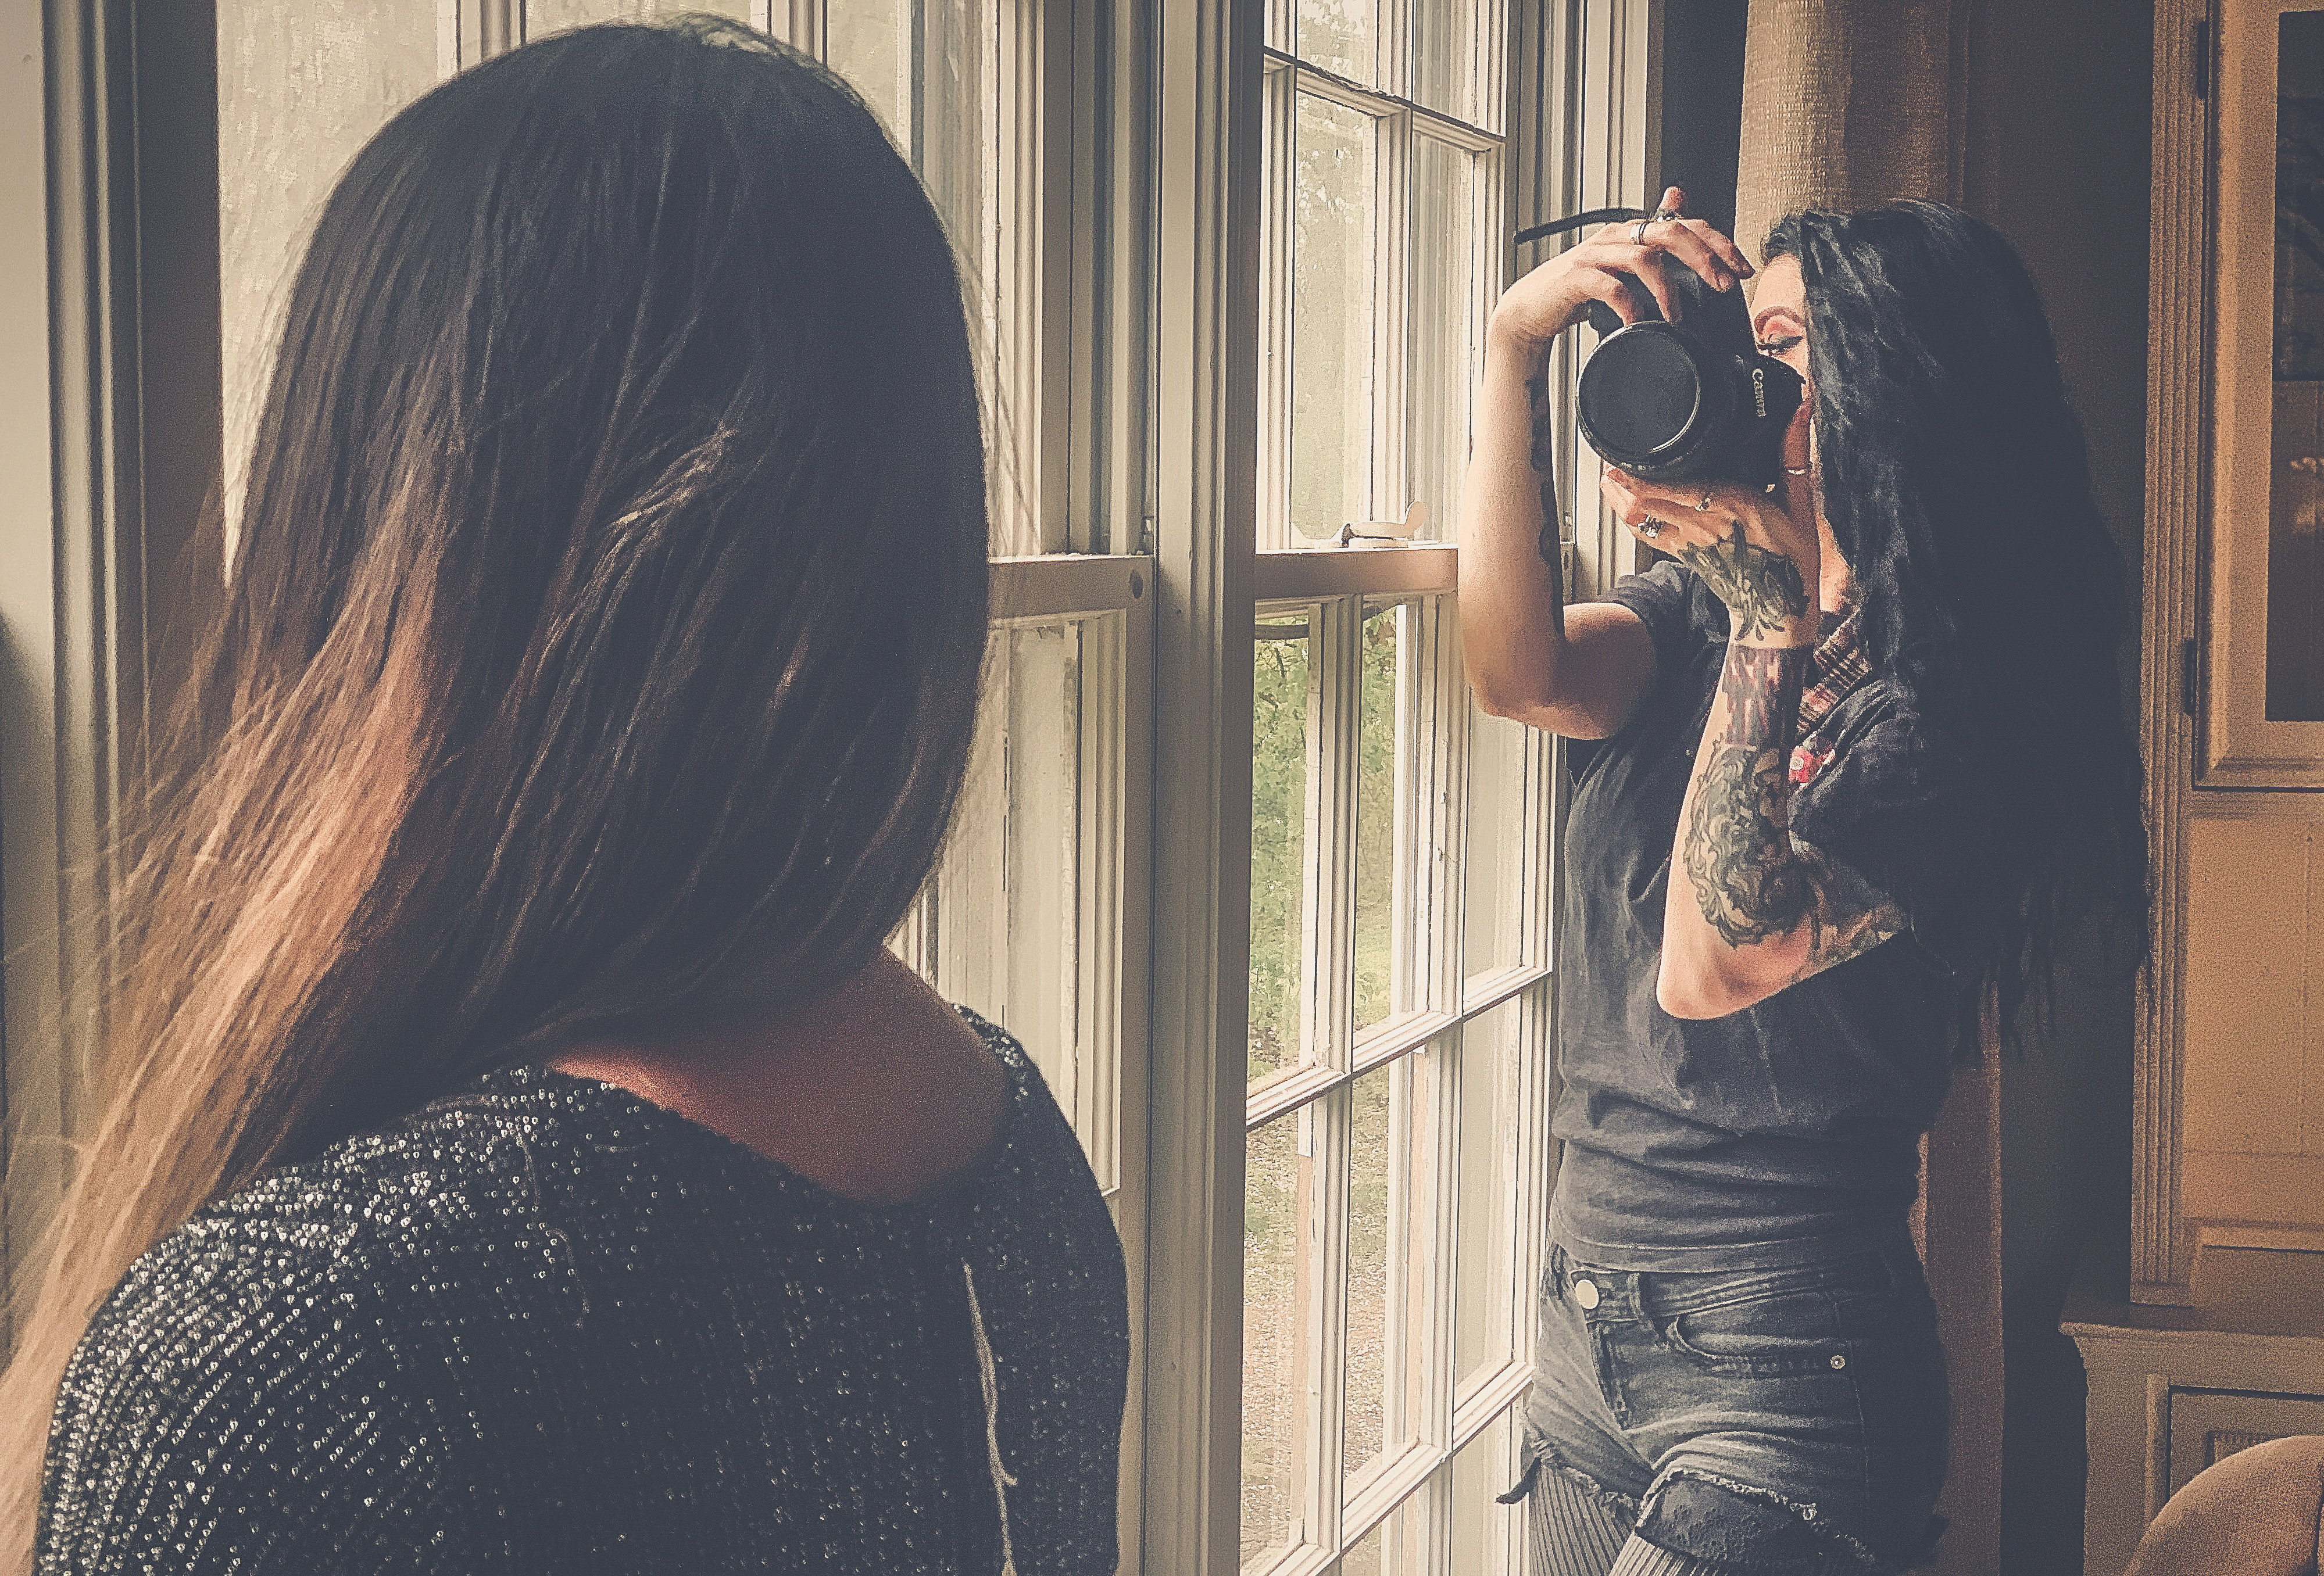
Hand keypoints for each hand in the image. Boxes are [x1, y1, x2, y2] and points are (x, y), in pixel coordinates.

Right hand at [1488, 186, 1754, 353]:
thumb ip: (1650, 242)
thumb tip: (1680, 202)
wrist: (1528, 313)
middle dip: (1704, 257)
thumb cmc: (1575, 292)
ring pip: (1644, 257)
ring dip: (1669, 288)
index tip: (1741, 267)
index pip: (1685, 224)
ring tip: (1678, 314)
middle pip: (1671, 232)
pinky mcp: (1575, 280)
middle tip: (1723, 283)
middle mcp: (1615, 237)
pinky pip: (1609, 287)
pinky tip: (1637, 321)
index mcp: (1630, 232)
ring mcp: (1594, 256)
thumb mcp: (1620, 266)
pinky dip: (1629, 305)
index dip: (1718, 242)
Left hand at [1602, 462, 1819, 644]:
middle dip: (1623, 480)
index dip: (1646, 475)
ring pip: (1641, 519)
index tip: (1628, 456)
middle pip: (1649, 501)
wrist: (1780, 604)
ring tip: (1607, 479)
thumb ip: (1794, 451)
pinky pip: (1647, 535)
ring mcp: (1690, 542)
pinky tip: (1619, 503)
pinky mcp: (1683, 555)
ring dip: (1619, 499)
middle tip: (1609, 459)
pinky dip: (1629, 518)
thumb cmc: (1791, 555)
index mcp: (1732, 505)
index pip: (1679, 486)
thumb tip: (1801, 408)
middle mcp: (1705, 524)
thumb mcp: (1800, 500)